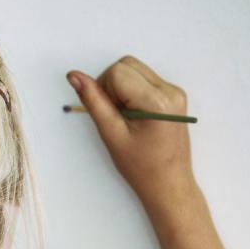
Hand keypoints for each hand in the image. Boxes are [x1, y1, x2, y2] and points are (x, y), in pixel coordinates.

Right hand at [66, 55, 195, 206]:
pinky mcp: (174, 94)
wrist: (169, 183)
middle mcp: (170, 89)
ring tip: (125, 118)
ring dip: (122, 89)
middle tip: (114, 116)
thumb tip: (74, 76)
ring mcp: (175, 90)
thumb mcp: (112, 135)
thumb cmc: (140, 167)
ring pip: (135, 70)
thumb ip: (93, 102)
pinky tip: (135, 116)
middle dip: (112, 86)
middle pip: (127, 65)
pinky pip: (145, 79)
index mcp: (156, 101)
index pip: (117, 72)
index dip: (103, 89)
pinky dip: (133, 92)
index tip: (107, 114)